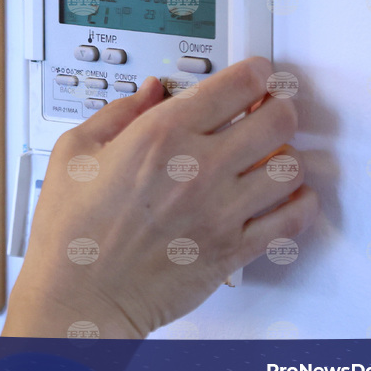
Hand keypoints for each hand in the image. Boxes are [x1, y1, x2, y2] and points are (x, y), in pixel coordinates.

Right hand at [2, 57, 319, 338]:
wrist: (78, 298)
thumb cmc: (70, 235)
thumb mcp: (73, 153)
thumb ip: (117, 113)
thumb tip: (150, 92)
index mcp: (160, 136)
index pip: (237, 85)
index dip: (256, 72)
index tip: (256, 74)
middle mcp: (199, 169)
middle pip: (277, 120)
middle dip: (278, 107)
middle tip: (269, 109)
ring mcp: (222, 211)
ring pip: (291, 167)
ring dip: (285, 156)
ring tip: (270, 156)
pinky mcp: (234, 250)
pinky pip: (293, 220)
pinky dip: (300, 203)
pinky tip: (286, 197)